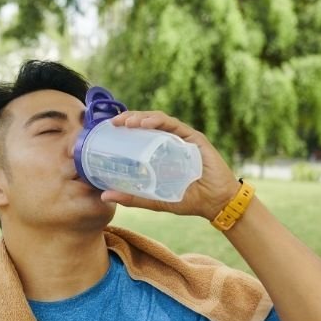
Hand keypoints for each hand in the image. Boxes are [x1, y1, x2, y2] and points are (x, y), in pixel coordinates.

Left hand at [102, 111, 238, 220]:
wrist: (216, 203)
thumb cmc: (188, 200)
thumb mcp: (155, 200)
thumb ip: (132, 197)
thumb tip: (105, 196)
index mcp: (160, 152)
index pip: (140, 134)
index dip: (124, 129)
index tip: (108, 130)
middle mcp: (170, 141)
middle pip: (147, 123)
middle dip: (129, 118)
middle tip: (114, 123)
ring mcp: (182, 138)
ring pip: (158, 120)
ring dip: (141, 117)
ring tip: (127, 122)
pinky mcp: (194, 138)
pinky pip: (174, 125)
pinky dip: (158, 121)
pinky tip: (145, 124)